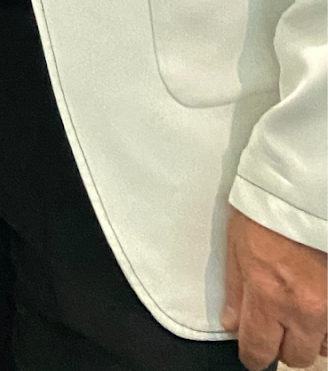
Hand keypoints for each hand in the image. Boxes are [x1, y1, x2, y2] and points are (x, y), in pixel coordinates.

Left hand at [222, 208, 326, 370]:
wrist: (301, 193)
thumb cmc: (265, 213)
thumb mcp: (235, 246)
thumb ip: (235, 291)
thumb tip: (231, 324)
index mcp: (268, 295)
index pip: (259, 349)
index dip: (251, 357)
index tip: (250, 354)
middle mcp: (303, 309)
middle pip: (296, 357)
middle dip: (282, 347)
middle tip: (274, 326)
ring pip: (323, 348)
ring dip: (310, 337)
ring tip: (297, 313)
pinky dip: (327, 325)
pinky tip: (315, 305)